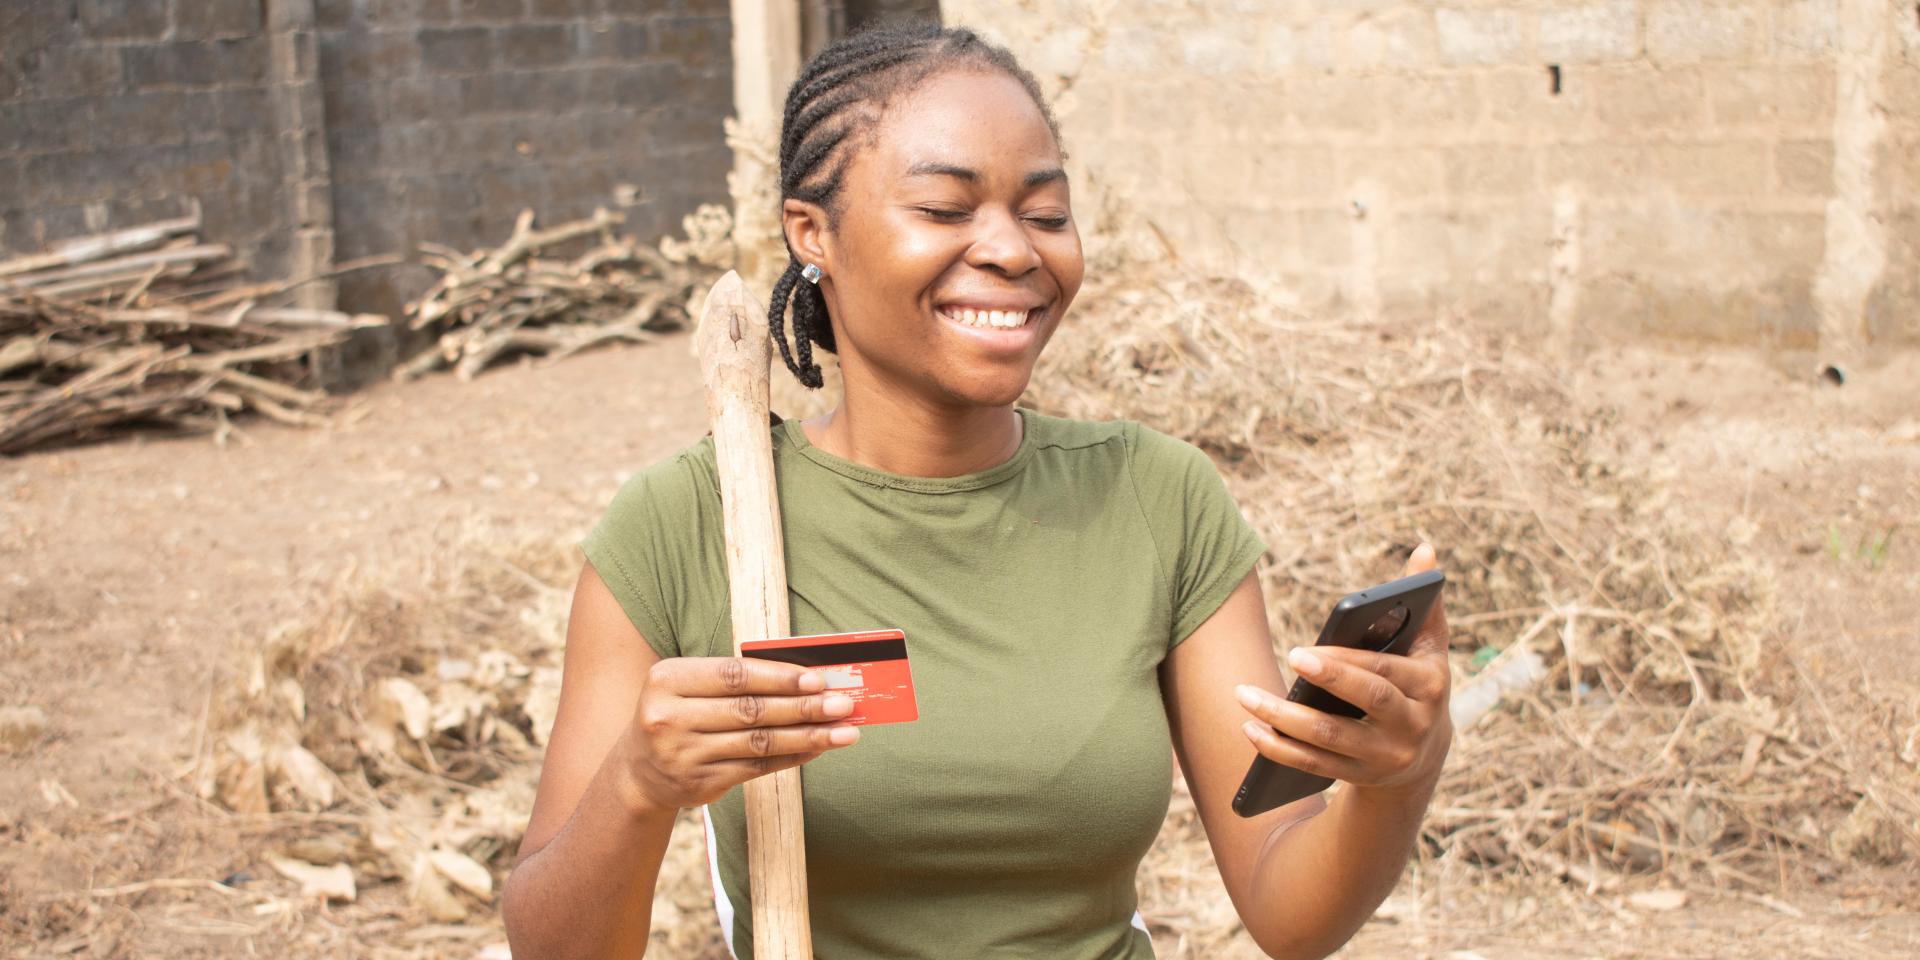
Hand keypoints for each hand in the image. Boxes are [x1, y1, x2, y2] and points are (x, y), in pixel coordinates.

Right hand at [617, 656, 860, 813]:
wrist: (638, 772)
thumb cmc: (679, 714)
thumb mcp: (689, 686)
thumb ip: (737, 680)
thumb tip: (807, 678)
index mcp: (667, 679)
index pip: (734, 675)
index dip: (779, 677)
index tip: (818, 678)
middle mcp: (670, 717)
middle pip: (750, 710)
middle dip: (804, 707)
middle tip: (843, 704)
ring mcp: (684, 755)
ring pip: (759, 742)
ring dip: (808, 736)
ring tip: (845, 731)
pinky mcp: (700, 784)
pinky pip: (756, 768)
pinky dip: (792, 756)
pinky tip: (818, 748)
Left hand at [1235, 543, 1452, 794]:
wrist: (1424, 754)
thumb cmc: (1416, 682)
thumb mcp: (1429, 647)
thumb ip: (1425, 600)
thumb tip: (1425, 549)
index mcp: (1431, 686)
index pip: (1385, 672)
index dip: (1346, 663)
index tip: (1304, 651)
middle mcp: (1413, 724)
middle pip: (1366, 703)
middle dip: (1325, 683)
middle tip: (1287, 659)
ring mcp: (1386, 755)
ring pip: (1330, 739)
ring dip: (1283, 720)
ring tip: (1245, 697)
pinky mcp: (1360, 776)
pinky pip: (1314, 765)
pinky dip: (1279, 749)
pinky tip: (1250, 729)